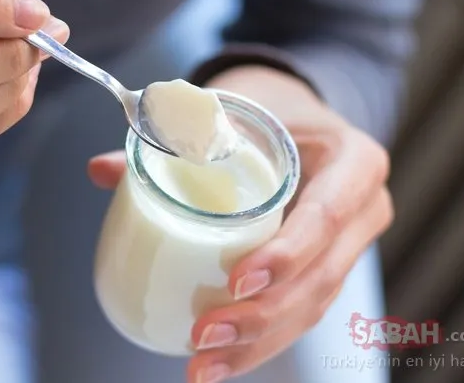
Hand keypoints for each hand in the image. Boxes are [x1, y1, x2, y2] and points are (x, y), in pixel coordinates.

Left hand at [88, 66, 391, 382]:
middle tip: (204, 335)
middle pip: (322, 277)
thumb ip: (171, 137)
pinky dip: (258, 342)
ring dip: (256, 344)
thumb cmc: (267, 108)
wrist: (298, 118)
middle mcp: (363, 210)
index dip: (288, 254)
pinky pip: (298, 312)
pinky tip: (218, 365)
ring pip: (311, 308)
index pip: (328, 214)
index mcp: (354, 162)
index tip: (237, 281)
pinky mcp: (324, 270)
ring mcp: (348, 247)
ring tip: (202, 367)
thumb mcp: (233, 109)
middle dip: (263, 317)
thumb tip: (100, 170)